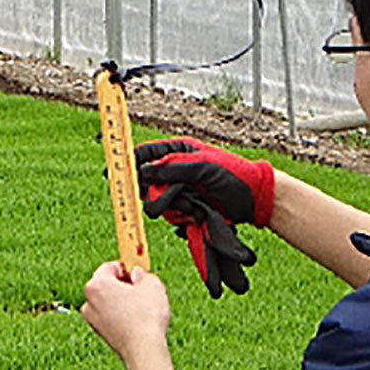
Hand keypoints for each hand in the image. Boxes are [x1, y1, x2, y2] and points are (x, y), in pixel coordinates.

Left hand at [81, 261, 170, 361]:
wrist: (142, 349)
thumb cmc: (145, 316)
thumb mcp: (151, 284)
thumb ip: (142, 273)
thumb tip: (137, 274)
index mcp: (96, 285)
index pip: (109, 267)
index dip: (126, 267)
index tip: (137, 270)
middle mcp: (88, 302)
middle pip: (107, 285)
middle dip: (124, 284)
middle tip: (142, 287)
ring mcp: (92, 320)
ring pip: (109, 302)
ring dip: (123, 301)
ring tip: (143, 306)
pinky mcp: (100, 334)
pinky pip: (111, 317)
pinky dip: (122, 315)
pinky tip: (138, 320)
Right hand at [136, 138, 269, 296]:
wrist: (256, 201)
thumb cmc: (235, 176)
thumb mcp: (204, 167)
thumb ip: (173, 167)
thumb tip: (145, 171)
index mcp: (179, 151)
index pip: (144, 154)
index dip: (128, 162)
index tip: (113, 174)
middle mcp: (176, 170)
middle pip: (147, 183)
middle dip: (157, 194)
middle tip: (173, 199)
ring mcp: (180, 190)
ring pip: (158, 203)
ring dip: (175, 208)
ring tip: (195, 207)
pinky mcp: (185, 208)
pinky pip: (171, 216)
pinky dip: (182, 218)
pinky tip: (197, 214)